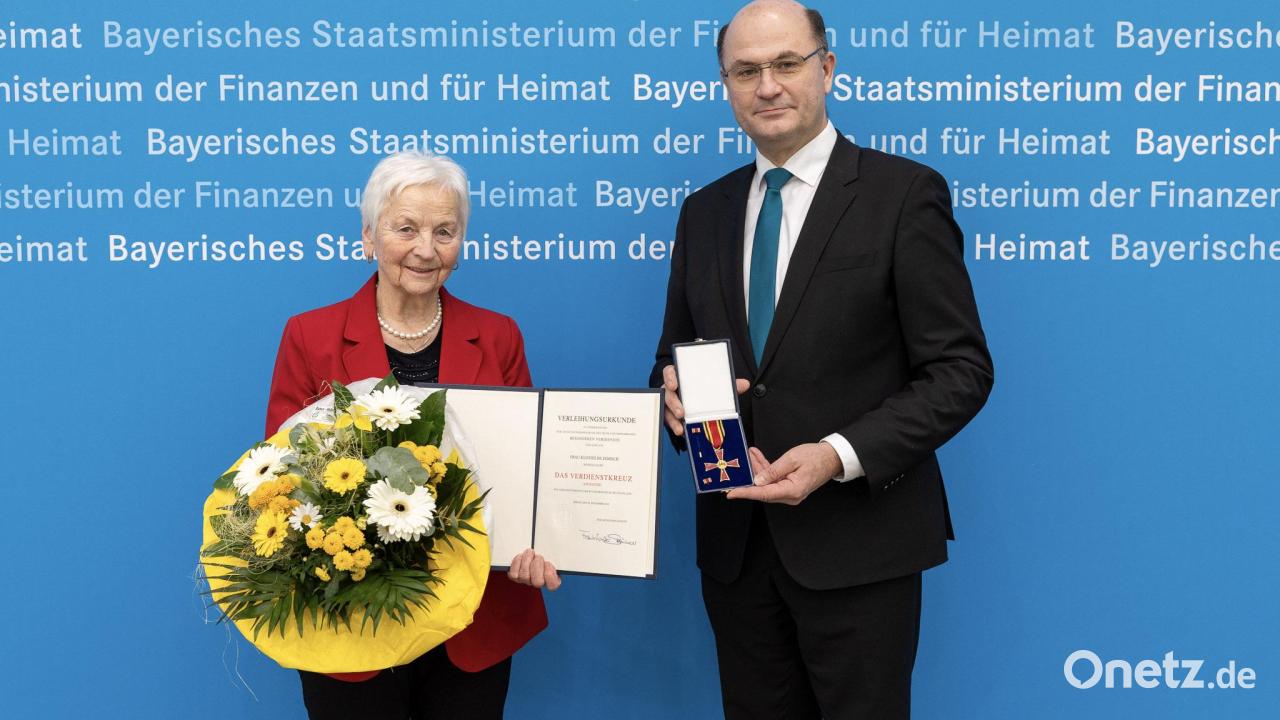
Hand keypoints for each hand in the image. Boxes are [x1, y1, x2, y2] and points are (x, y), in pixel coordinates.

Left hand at [507, 549, 561, 590]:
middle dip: (537, 566)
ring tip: (530, 553)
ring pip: (525, 576)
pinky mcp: (515, 577)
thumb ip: (556, 557)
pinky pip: (514, 574)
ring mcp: (526, 581)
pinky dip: (517, 563)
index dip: (550, 574)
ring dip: (527, 560)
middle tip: (538, 556)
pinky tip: (521, 557)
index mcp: (552, 578)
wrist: (530, 550)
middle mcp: (538, 582)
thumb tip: (561, 553)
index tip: (548, 563)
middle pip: (538, 582)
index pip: (553, 585)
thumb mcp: (554, 554)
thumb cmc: (545, 552)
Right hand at [661, 364, 749, 435]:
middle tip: (681, 413)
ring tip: (680, 428)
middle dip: (673, 403)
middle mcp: (672, 389)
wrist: (696, 400)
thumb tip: (745, 384)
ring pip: (666, 409)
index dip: (670, 377)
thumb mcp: (714, 385)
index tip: (674, 384)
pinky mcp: (670, 414)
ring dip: (672, 419)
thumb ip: (727, 385)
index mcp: (680, 377)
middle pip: (667, 393)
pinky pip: (669, 420)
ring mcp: (669, 402)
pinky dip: (675, 426)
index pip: (670, 372)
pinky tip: (681, 432)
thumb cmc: (702, 389)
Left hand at [726, 444, 841, 504]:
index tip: (732, 493)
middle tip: (738, 467)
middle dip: (750, 477)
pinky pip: (773, 480)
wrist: (831, 458)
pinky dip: (765, 470)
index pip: (764, 494)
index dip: (746, 493)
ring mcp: (790, 492)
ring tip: (750, 454)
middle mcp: (791, 495)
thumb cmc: (816, 457)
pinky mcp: (789, 487)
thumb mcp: (792, 459)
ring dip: (758, 470)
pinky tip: (758, 457)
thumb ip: (773, 471)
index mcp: (792, 490)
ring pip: (767, 484)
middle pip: (763, 489)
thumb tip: (758, 481)